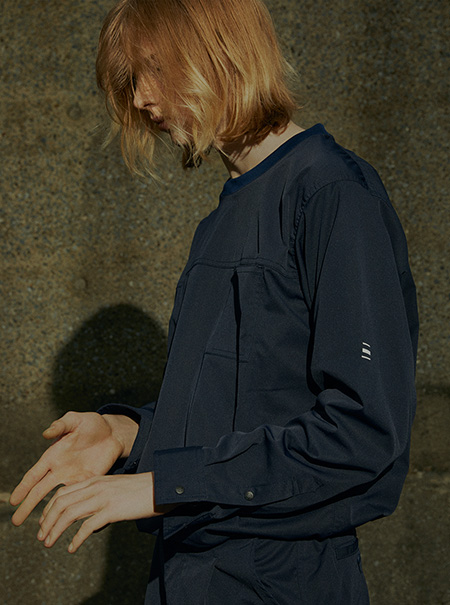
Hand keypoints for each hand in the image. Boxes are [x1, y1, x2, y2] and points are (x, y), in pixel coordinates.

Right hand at [10, 412, 137, 525]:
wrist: (113, 433)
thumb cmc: (91, 424)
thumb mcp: (75, 420)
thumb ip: (61, 425)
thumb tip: (46, 433)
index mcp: (53, 456)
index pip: (34, 474)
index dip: (23, 487)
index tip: (13, 501)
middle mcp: (60, 470)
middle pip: (40, 491)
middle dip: (27, 506)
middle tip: (15, 522)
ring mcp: (74, 478)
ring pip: (57, 499)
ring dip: (48, 514)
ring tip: (40, 531)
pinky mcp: (89, 482)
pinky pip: (78, 498)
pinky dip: (72, 510)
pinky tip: (66, 523)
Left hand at [37, 472, 171, 552]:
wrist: (161, 486)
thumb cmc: (141, 490)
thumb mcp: (116, 488)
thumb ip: (100, 497)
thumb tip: (89, 519)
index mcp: (96, 480)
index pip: (63, 492)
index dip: (49, 508)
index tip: (44, 522)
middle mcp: (96, 486)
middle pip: (62, 502)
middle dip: (47, 520)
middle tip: (42, 536)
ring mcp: (103, 497)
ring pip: (69, 513)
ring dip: (55, 530)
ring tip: (49, 543)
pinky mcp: (113, 509)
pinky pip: (88, 526)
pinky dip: (76, 538)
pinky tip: (72, 548)